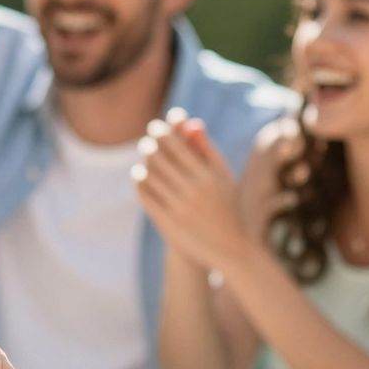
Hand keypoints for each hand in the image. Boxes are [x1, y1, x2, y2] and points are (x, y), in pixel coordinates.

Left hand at [133, 110, 251, 272]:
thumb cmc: (227, 204)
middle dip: (150, 147)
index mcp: (209, 176)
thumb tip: (191, 122)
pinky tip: (139, 177)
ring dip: (143, 165)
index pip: (178, 147)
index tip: (155, 126)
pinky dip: (140, 185)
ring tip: (142, 159)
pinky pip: (146, 198)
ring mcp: (179, 209)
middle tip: (145, 141)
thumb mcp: (222, 176)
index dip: (163, 134)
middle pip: (161, 161)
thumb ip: (206, 149)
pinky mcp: (168, 224)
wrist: (228, 246)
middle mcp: (193, 191)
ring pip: (150, 179)